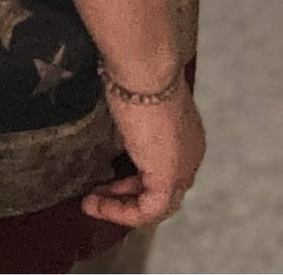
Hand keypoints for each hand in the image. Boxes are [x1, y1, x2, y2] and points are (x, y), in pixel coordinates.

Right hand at [81, 83, 204, 226]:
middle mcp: (190, 155)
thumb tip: (117, 106)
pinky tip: (95, 204)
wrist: (146, 69)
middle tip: (97, 192)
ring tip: (92, 203)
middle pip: (162, 188)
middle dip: (126, 193)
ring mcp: (183, 169)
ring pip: (157, 204)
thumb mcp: (135, 98)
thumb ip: (133, 112)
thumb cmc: (137, 72)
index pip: (164, 166)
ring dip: (122, 206)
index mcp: (187, 134)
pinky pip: (147, 210)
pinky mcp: (168, 180)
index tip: (107, 174)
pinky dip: (121, 212)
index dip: (136, 175)